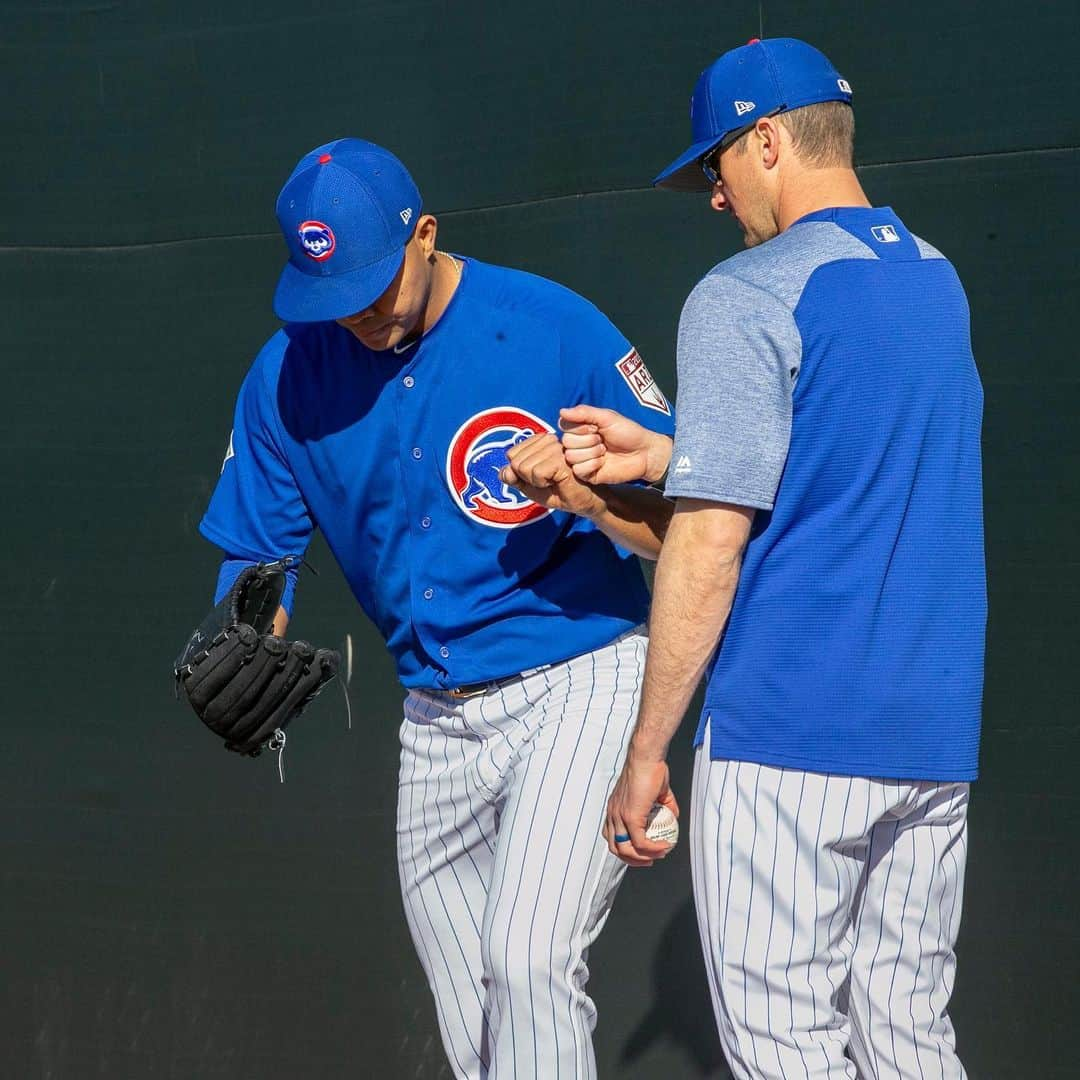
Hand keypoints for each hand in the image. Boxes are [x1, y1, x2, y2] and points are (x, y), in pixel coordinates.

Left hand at [499, 432, 604, 517]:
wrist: (585, 502)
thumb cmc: (560, 492)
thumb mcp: (531, 487)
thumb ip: (514, 477)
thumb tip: (503, 471)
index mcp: (540, 442)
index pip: (512, 454)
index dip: (520, 473)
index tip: (539, 478)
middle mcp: (548, 440)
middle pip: (516, 461)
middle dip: (527, 478)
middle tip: (547, 481)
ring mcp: (556, 447)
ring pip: (524, 467)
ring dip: (536, 482)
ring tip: (553, 481)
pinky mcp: (561, 458)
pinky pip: (536, 472)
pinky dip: (542, 483)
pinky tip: (557, 481)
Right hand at [559, 405, 671, 484]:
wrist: (644, 453)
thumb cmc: (628, 433)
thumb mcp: (607, 417)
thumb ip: (584, 412)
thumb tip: (561, 411)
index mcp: (581, 429)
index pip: (564, 426)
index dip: (580, 427)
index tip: (596, 428)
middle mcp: (579, 444)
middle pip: (566, 442)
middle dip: (588, 440)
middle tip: (603, 441)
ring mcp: (582, 460)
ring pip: (571, 456)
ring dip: (592, 453)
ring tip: (605, 452)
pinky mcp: (587, 475)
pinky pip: (578, 470)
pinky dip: (592, 465)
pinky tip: (603, 463)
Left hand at [605, 749, 678, 866]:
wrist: (647, 758)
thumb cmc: (651, 769)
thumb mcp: (657, 792)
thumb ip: (664, 806)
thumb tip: (673, 817)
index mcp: (615, 808)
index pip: (612, 836)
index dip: (626, 848)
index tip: (641, 852)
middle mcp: (613, 814)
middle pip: (615, 848)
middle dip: (632, 860)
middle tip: (649, 860)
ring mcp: (620, 816)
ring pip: (626, 849)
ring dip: (642, 858)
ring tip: (658, 855)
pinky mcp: (630, 817)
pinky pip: (641, 842)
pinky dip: (652, 848)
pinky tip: (663, 847)